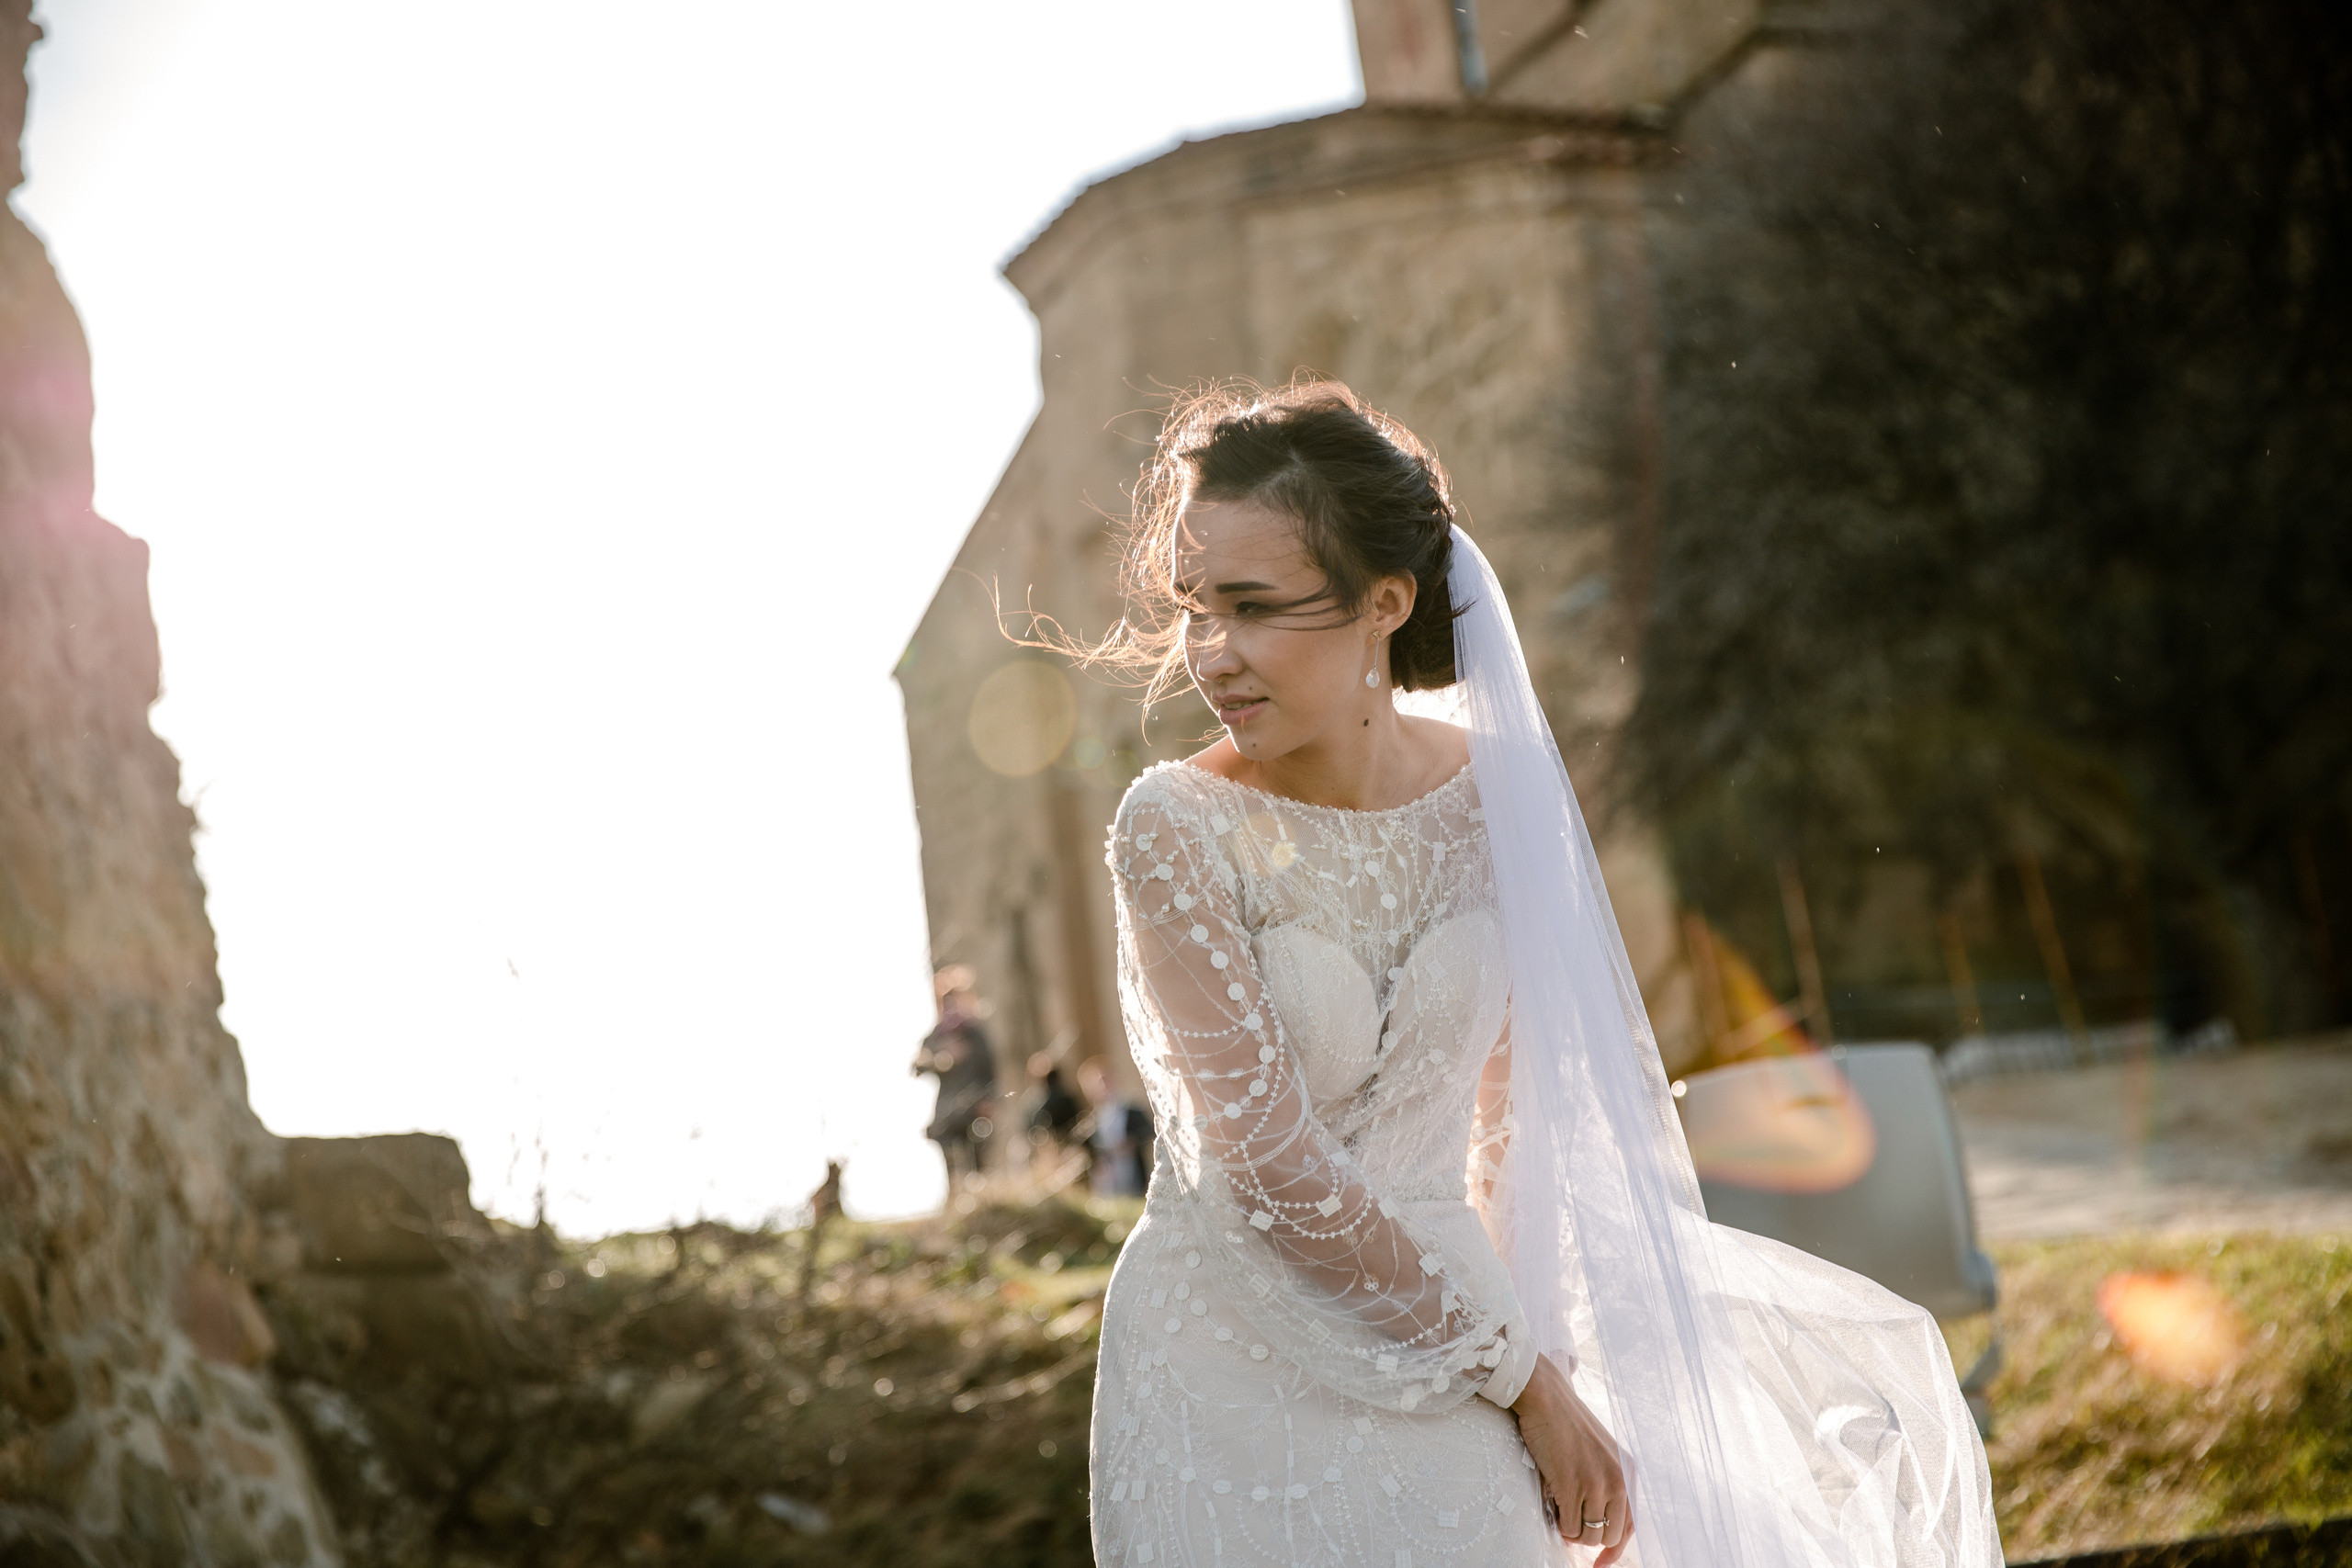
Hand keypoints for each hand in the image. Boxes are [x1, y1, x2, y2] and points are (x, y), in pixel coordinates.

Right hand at [1511, 1353, 1630, 1562]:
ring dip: (1569, 1529)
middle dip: (1587, 1537)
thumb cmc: (1566, 1424)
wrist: (1546, 1397)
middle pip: (1608, 1537)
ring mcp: (1597, 1484)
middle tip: (1567, 1521)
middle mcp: (1619, 1481)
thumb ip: (1606, 1485)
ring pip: (1586, 1536)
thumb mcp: (1600, 1453)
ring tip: (1558, 1505)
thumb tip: (1595, 1529)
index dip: (1614, 1550)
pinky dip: (1557, 1522)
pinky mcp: (1572, 1486)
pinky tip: (1551, 1500)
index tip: (1600, 1564)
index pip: (1630, 1526)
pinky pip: (1567, 1527)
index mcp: (1628, 1473)